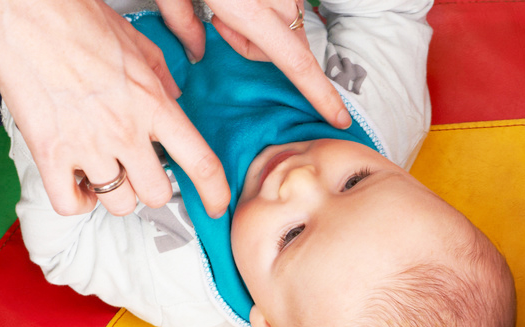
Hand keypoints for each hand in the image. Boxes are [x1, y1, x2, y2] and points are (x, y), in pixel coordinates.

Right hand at [0, 0, 225, 217]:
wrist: (22, 14)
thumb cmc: (74, 18)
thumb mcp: (135, 42)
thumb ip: (160, 76)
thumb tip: (174, 96)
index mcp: (153, 104)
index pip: (200, 162)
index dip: (214, 192)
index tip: (216, 205)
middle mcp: (125, 131)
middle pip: (156, 194)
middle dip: (151, 188)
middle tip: (138, 172)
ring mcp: (88, 146)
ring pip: (118, 203)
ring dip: (114, 193)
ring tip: (103, 171)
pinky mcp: (50, 154)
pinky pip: (71, 204)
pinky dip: (77, 201)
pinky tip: (77, 184)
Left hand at [156, 0, 348, 125]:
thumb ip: (184, 24)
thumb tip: (197, 50)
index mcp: (250, 9)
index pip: (297, 64)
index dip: (321, 94)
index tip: (339, 117)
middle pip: (288, 47)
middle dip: (255, 47)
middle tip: (221, 24)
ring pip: (287, 24)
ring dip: (260, 24)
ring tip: (227, 0)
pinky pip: (286, 3)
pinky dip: (266, 5)